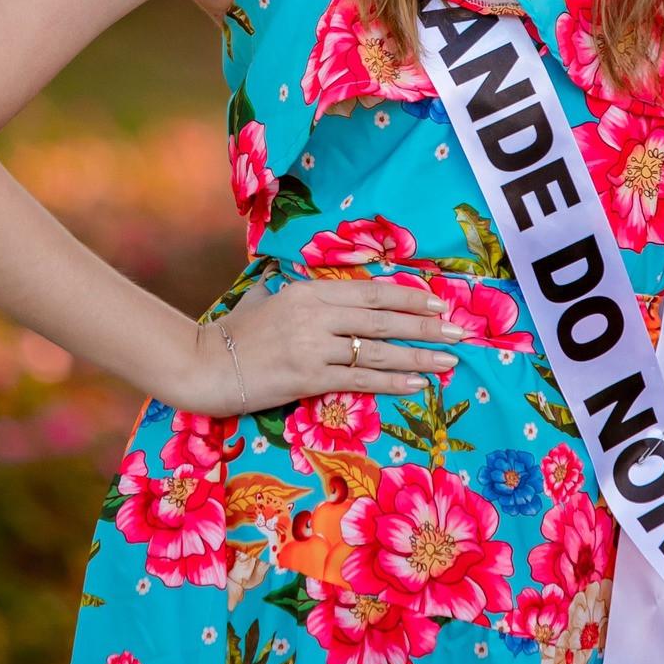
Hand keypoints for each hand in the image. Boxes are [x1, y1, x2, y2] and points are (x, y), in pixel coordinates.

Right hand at [171, 276, 462, 416]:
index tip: (438, 301)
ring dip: (418, 355)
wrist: (204, 365)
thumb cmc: (234, 332)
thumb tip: (299, 281)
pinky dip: (392, 379)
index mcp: (308, 291)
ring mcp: (314, 347)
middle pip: (382, 319)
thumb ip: (289, 290)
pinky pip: (360, 378)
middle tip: (458, 330)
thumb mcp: (265, 297)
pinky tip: (417, 382)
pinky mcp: (309, 378)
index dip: (408, 296)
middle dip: (425, 324)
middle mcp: (315, 314)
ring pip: (377, 350)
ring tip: (449, 359)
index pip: (370, 292)